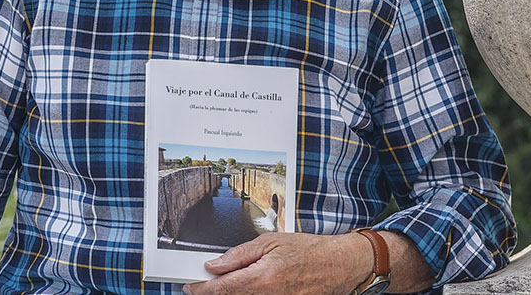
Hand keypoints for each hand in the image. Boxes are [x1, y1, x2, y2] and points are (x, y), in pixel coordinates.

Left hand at [182, 232, 371, 294]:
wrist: (340, 265)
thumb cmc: (309, 250)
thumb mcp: (270, 241)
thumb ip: (239, 255)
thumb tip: (215, 264)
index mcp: (264, 277)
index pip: (223, 288)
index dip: (202, 289)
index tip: (190, 286)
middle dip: (213, 292)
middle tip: (203, 283)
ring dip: (230, 294)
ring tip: (226, 283)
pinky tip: (245, 288)